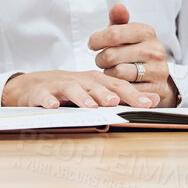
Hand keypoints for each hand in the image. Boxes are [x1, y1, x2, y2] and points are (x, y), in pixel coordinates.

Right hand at [1, 69, 157, 108]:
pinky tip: (52, 107)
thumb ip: (123, 95)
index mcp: (96, 81)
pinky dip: (47, 100)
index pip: (118, 86)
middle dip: (107, 94)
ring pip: (72, 90)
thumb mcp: (96, 91)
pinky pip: (44, 96)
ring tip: (90, 107)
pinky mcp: (40, 92)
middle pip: (96, 86)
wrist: (33, 85)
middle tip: (117, 102)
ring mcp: (59, 85)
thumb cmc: (70, 90)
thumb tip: (154, 100)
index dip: (132, 94)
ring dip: (81, 98)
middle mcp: (80, 81)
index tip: (148, 103)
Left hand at [87, 3, 176, 105]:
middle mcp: (154, 49)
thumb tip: (118, 6)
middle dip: (100, 59)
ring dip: (108, 74)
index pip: (113, 33)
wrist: (158, 75)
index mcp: (146, 32)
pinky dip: (118, 87)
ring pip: (118, 73)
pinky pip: (126, 89)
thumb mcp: (128, 33)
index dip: (96, 40)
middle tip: (102, 60)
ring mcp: (157, 70)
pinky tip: (119, 82)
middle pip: (111, 55)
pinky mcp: (156, 89)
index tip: (92, 44)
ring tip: (111, 70)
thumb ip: (119, 20)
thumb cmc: (135, 50)